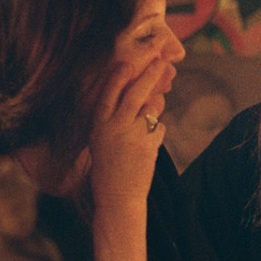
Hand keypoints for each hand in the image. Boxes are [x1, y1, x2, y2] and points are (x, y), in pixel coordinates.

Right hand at [88, 59, 169, 210]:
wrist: (118, 197)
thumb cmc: (108, 168)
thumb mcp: (101, 140)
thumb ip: (113, 119)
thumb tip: (135, 97)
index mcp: (99, 125)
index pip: (109, 92)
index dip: (119, 75)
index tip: (129, 62)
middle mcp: (115, 127)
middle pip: (135, 92)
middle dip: (150, 74)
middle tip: (162, 62)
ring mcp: (134, 136)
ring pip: (152, 107)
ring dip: (156, 105)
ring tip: (152, 110)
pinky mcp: (150, 146)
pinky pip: (159, 127)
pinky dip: (157, 130)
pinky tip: (148, 142)